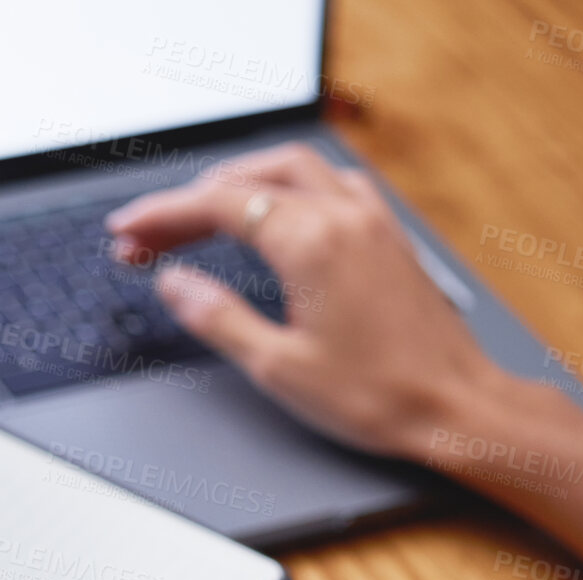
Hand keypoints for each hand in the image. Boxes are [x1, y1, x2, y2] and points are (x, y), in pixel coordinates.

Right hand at [106, 143, 504, 457]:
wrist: (455, 407)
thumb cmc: (379, 396)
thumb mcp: (277, 366)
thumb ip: (217, 316)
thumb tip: (175, 283)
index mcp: (311, 243)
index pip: (218, 205)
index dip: (162, 215)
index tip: (126, 232)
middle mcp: (343, 217)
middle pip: (248, 180)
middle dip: (190, 201)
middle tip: (148, 234)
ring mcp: (371, 220)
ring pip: (291, 169)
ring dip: (237, 184)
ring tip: (197, 215)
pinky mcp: (388, 235)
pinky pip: (330, 184)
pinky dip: (287, 187)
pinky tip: (274, 212)